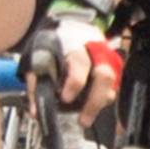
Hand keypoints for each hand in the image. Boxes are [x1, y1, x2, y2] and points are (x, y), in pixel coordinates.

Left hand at [28, 8, 125, 125]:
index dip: (75, 82)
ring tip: (85, 117)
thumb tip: (36, 112)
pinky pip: (112, 87)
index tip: (65, 98)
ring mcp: (108, 59)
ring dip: (99, 103)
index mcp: (76, 45)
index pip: (80, 63)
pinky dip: (102, 100)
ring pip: (112, 84)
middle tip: (83, 120)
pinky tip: (90, 107)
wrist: (70, 28)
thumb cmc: (54, 43)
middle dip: (95, 101)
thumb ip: (36, 84)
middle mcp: (97, 51)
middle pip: (105, 75)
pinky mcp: (112, 69)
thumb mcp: (38, 58)